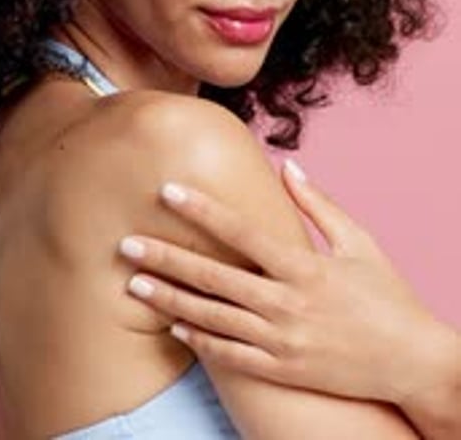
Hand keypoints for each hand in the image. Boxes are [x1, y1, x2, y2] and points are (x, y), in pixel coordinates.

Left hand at [119, 160, 440, 406]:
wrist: (411, 362)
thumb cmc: (387, 296)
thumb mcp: (360, 242)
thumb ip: (318, 204)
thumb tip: (286, 164)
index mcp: (304, 267)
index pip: (241, 232)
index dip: (201, 209)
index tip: (167, 190)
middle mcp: (287, 304)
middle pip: (213, 277)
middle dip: (165, 258)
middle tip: (125, 243)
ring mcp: (281, 342)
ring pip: (212, 318)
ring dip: (169, 301)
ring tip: (133, 284)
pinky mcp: (281, 371)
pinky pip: (230, 357)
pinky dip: (199, 341)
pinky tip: (172, 327)